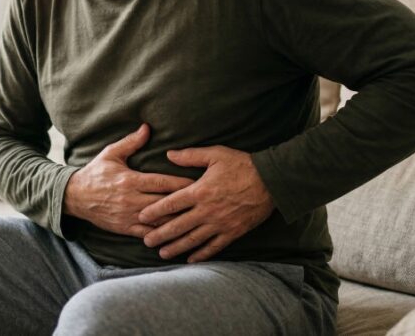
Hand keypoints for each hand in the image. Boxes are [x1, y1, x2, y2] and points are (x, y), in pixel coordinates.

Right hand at [63, 124, 193, 238]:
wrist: (74, 197)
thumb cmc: (96, 173)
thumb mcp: (111, 154)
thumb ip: (131, 142)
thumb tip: (147, 127)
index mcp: (130, 180)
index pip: (162, 182)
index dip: (181, 184)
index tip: (199, 183)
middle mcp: (131, 199)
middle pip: (164, 202)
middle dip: (185, 203)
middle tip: (205, 202)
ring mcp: (128, 215)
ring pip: (159, 221)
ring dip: (177, 221)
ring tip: (197, 220)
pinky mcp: (125, 227)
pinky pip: (147, 233)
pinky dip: (163, 234)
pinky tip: (177, 235)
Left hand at [139, 146, 273, 262]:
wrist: (272, 181)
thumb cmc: (242, 164)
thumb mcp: (215, 154)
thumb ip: (190, 156)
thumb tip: (168, 154)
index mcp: (200, 190)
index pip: (172, 203)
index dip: (155, 211)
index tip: (142, 217)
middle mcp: (207, 210)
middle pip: (178, 225)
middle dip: (160, 234)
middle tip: (146, 242)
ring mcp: (220, 223)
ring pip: (194, 239)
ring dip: (177, 247)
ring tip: (162, 253)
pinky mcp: (233, 232)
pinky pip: (214, 246)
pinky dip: (202, 254)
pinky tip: (191, 259)